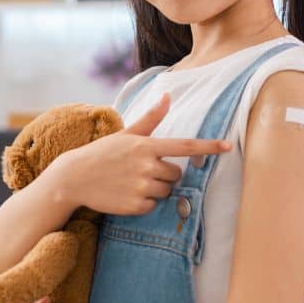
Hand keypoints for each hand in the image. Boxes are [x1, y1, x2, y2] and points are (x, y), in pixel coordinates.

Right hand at [49, 94, 230, 215]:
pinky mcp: (135, 205)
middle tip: (142, 169)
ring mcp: (141, 186)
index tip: (228, 146)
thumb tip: (167, 96)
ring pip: (166, 191)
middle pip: (177, 174)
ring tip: (132, 181)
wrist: (75, 177)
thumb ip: (151, 118)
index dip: (209, 147)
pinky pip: (153, 205)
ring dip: (155, 188)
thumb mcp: (127, 133)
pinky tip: (127, 193)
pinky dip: (144, 202)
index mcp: (147, 145)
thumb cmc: (104, 152)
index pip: (186, 146)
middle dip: (165, 173)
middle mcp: (147, 166)